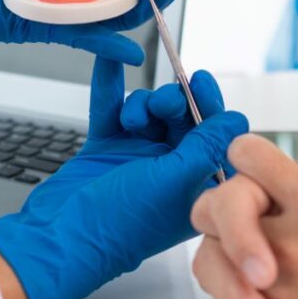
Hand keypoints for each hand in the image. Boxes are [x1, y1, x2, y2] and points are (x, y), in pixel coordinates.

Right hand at [0, 57, 247, 298]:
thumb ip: (204, 145)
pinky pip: (111, 110)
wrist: (60, 236)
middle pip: (183, 119)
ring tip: (132, 119)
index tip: (201, 82)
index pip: (214, 138)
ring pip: (150, 113)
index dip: (210, 108)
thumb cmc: (120, 223)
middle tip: (164, 104)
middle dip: (174, 103)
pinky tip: (109, 62)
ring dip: (142, 105)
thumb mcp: (173, 180)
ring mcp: (137, 159)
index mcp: (196, 186)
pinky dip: (109, 87)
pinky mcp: (106, 149)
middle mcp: (170, 171)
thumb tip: (237, 120)